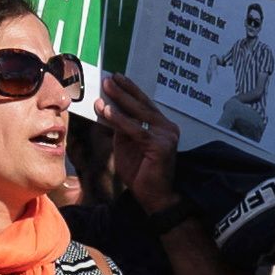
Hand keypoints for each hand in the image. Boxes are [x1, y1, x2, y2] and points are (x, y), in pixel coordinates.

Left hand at [91, 72, 178, 215]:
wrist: (154, 197)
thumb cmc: (141, 172)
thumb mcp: (127, 145)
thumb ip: (122, 128)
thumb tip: (107, 109)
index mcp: (162, 126)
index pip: (145, 104)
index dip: (131, 90)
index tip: (117, 78)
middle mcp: (168, 128)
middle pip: (143, 104)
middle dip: (124, 90)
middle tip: (109, 78)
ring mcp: (167, 136)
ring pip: (139, 114)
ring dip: (120, 100)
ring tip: (106, 88)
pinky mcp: (161, 146)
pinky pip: (135, 130)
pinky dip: (119, 120)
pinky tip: (107, 111)